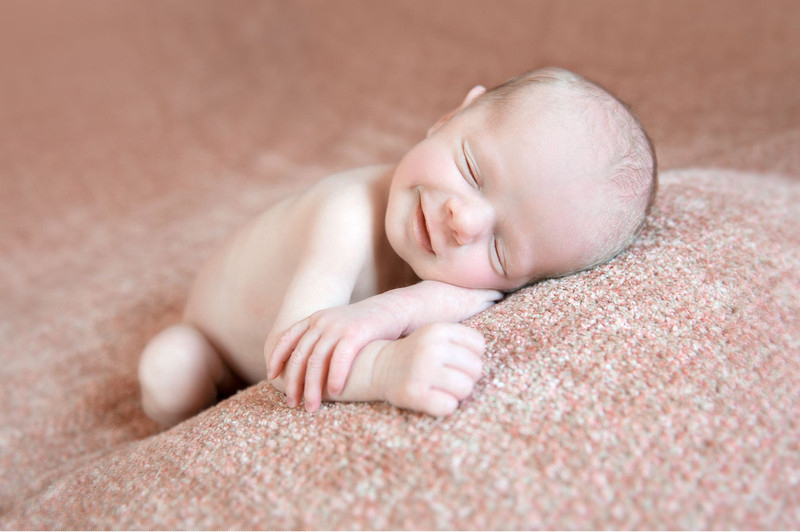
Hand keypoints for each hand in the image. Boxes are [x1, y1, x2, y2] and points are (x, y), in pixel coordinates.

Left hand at [267, 298, 407, 411]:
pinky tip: (336, 392)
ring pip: (316, 362)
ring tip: (312, 407)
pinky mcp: (356, 333)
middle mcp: (322, 322)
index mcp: (315, 319)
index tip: (271, 377)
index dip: (276, 357)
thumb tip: (306, 365)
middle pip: (299, 356)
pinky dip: (336, 377)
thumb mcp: (337, 328)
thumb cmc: (365, 326)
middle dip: (293, 383)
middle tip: (292, 403)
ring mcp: (338, 327)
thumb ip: (321, 341)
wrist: (392, 309)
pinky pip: (340, 359)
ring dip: (312, 388)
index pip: (287, 338)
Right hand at [374, 323, 484, 416]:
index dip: (470, 356)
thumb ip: (461, 340)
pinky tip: (431, 399)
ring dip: (456, 393)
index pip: (479, 345)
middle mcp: (431, 347)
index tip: (454, 361)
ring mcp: (421, 370)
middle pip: (476, 369)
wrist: (376, 367)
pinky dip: (444, 407)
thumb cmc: (415, 353)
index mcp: (438, 330)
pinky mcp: (413, 393)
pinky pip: (448, 407)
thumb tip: (503, 340)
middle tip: (447, 378)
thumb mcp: (435, 336)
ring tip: (440, 388)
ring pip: (466, 389)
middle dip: (466, 377)